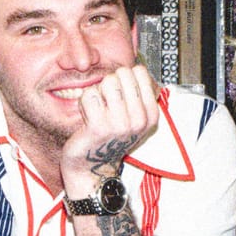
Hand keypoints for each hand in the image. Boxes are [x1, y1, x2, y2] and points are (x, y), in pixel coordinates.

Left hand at [61, 63, 160, 185]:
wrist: (92, 167)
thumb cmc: (110, 137)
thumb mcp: (134, 117)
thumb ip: (140, 93)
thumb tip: (137, 69)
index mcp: (151, 114)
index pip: (140, 72)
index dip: (125, 78)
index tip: (121, 97)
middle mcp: (139, 120)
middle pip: (123, 73)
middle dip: (110, 83)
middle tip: (107, 105)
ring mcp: (120, 123)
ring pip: (106, 82)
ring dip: (97, 93)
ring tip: (97, 110)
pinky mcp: (99, 127)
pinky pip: (89, 95)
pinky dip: (84, 103)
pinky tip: (88, 117)